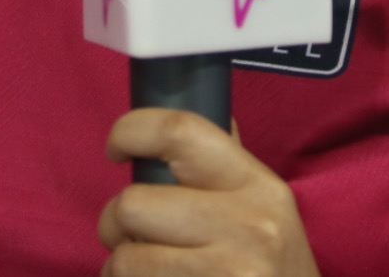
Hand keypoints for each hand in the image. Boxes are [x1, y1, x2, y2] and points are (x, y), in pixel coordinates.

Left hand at [98, 109, 320, 276]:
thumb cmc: (275, 263)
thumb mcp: (265, 205)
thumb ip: (225, 163)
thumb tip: (180, 126)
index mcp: (255, 182)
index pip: (179, 132)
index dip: (131, 131)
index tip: (116, 149)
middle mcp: (246, 225)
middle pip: (134, 203)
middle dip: (113, 220)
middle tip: (125, 232)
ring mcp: (230, 272)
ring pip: (127, 258)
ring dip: (119, 264)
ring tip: (137, 267)